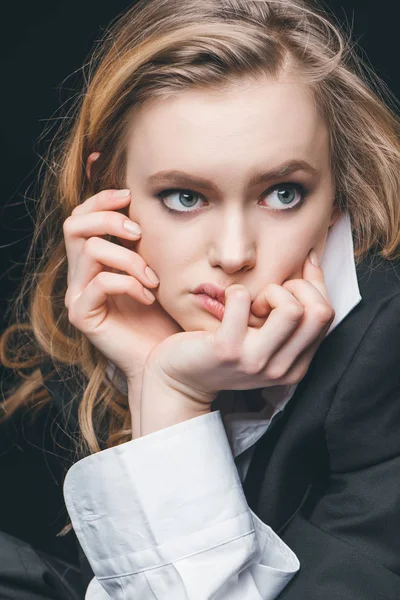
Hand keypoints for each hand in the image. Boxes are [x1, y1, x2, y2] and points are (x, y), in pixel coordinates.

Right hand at [63, 188, 182, 385]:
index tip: (131, 196)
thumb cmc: (164, 314)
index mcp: (94, 260)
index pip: (82, 216)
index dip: (102, 199)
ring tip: (153, 278)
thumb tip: (151, 204)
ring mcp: (78, 294)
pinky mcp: (82, 314)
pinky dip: (129, 283)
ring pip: (90, 249)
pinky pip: (100, 283)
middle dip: (109, 219)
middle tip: (139, 232)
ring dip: (128, 258)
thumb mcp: (157, 268)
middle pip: (74, 225)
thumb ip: (145, 242)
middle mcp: (80, 274)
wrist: (162, 357)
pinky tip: (149, 297)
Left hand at [140, 253, 334, 428]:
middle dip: (297, 289)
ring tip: (249, 302)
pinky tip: (226, 300)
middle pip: (319, 311)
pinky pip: (243, 299)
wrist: (179, 381)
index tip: (293, 274)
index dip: (313, 284)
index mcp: (296, 366)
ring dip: (270, 292)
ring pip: (291, 309)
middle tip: (267, 296)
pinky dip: (236, 290)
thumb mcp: (265, 338)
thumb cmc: (223, 350)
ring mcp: (255, 361)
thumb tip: (311, 259)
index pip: (327, 314)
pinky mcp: (227, 349)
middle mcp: (281, 369)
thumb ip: (291, 310)